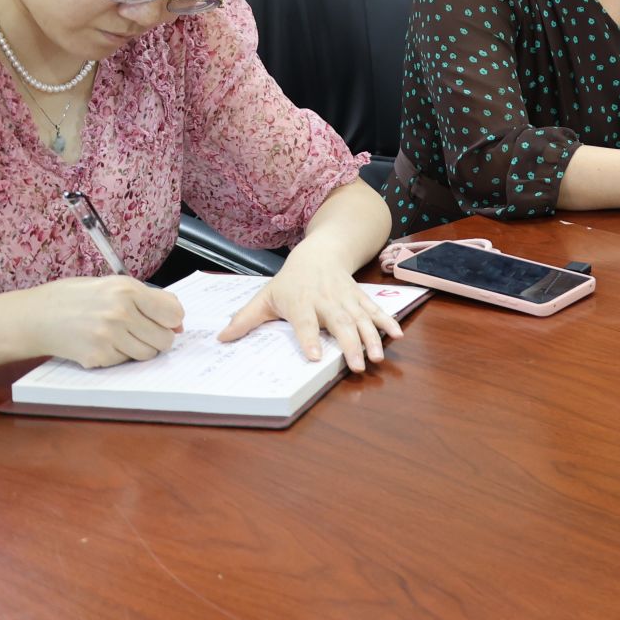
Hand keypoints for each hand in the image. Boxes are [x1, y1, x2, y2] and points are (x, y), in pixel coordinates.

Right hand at [23, 275, 184, 368]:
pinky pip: (125, 362)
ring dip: (139, 349)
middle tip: (140, 331)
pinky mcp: (97, 356)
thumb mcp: (114, 285)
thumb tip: (179, 323)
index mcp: (128, 290)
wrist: (37, 316)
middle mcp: (120, 313)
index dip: (171, 320)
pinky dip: (118, 356)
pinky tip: (102, 343)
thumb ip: (150, 299)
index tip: (163, 320)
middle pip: (165, 339)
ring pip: (148, 354)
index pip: (174, 313)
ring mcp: (108, 337)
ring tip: (120, 336)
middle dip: (158, 337)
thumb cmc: (77, 297)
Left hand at [219, 251, 401, 371]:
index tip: (315, 357)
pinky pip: (375, 310)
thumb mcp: (266, 296)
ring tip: (378, 357)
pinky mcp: (360, 297)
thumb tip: (221, 338)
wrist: (320, 253)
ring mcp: (346, 299)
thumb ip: (246, 319)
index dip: (309, 339)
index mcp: (300, 302)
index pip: (305, 323)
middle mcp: (325, 301)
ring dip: (372, 338)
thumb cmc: (291, 280)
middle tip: (356, 366)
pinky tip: (398, 335)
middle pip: (339, 324)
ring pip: (361, 319)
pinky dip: (388, 321)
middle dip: (350, 345)